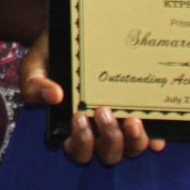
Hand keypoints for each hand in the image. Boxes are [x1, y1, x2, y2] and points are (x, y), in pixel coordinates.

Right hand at [18, 32, 162, 167]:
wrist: (75, 34)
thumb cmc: (52, 54)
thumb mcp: (35, 65)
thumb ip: (34, 83)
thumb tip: (54, 96)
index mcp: (71, 127)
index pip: (76, 150)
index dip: (81, 143)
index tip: (78, 117)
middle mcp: (99, 132)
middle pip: (108, 155)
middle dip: (109, 139)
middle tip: (103, 112)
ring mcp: (122, 126)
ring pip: (132, 150)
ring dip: (134, 141)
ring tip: (132, 120)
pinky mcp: (141, 116)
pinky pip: (153, 137)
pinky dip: (155, 137)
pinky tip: (153, 126)